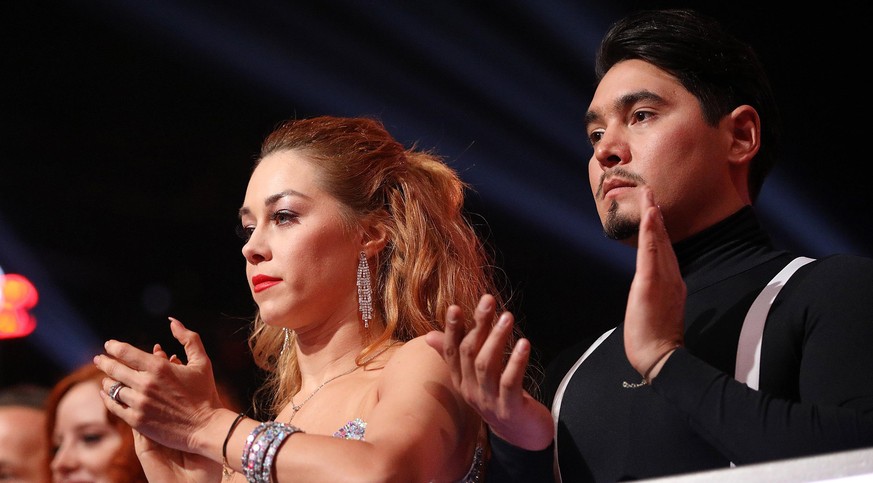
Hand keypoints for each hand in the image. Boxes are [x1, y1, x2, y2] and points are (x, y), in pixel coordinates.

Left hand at [94, 317, 225, 456]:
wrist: (205, 427)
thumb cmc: (205, 393)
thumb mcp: (202, 362)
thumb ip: (189, 338)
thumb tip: (173, 322)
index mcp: (159, 367)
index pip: (126, 352)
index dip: (114, 346)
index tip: (109, 345)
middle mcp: (145, 384)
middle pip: (114, 369)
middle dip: (104, 362)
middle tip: (98, 359)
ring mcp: (139, 403)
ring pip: (112, 388)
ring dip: (106, 380)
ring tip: (105, 378)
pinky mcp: (137, 420)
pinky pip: (114, 406)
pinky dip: (107, 398)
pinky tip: (106, 394)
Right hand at [425, 295, 553, 449]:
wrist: (522, 434)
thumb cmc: (499, 396)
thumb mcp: (476, 375)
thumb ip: (455, 355)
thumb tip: (428, 336)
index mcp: (461, 380)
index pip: (451, 351)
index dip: (452, 329)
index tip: (455, 307)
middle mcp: (470, 390)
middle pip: (469, 353)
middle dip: (478, 325)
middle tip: (489, 301)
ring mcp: (489, 401)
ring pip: (486, 365)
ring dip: (496, 338)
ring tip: (507, 317)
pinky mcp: (510, 409)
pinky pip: (510, 382)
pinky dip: (516, 362)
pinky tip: (524, 344)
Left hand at [623, 187, 684, 381]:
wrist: (659, 359)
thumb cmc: (656, 341)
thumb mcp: (659, 313)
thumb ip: (661, 298)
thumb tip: (660, 293)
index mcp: (671, 284)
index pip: (664, 251)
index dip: (660, 229)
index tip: (655, 210)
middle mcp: (670, 277)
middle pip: (663, 241)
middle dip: (657, 215)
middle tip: (651, 192)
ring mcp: (663, 280)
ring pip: (659, 242)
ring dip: (654, 217)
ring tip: (649, 196)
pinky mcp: (651, 285)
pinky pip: (651, 254)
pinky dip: (653, 234)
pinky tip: (651, 217)